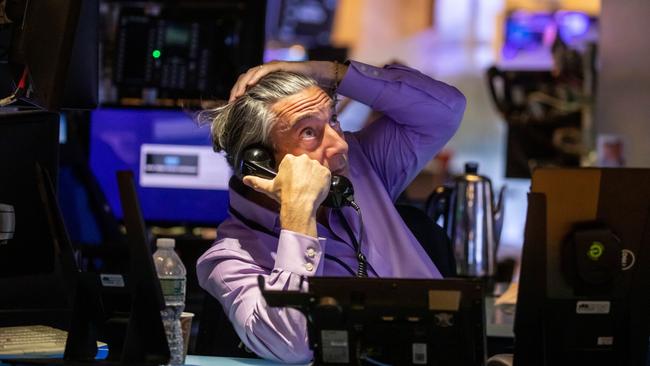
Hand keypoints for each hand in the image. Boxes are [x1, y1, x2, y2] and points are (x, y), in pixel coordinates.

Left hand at [229, 61, 347, 101]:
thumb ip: (284, 110)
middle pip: (246, 79)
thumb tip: (280, 129)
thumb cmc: (310, 89)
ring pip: (251, 74)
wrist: (323, 76)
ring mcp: (273, 68)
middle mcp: (268, 72)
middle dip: (236, 90)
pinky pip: (263, 70)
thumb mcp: (292, 102)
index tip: (234, 105)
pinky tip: (249, 85)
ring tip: (237, 95)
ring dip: (242, 84)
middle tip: (231, 102)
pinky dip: (255, 77)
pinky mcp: (280, 65)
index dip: (239, 93)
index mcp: (268, 81)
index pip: (248, 85)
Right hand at [242, 154, 330, 236]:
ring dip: (313, 177)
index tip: (292, 183)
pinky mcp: (326, 172)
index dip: (292, 174)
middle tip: (301, 187)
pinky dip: (322, 182)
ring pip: (315, 170)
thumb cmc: (284, 196)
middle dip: (303, 174)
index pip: (292, 163)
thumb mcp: (268, 188)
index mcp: (290, 159)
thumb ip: (257, 182)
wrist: (299, 205)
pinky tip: (316, 189)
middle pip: (305, 165)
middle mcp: (303, 159)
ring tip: (309, 189)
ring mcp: (316, 165)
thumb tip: (245, 180)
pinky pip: (325, 175)